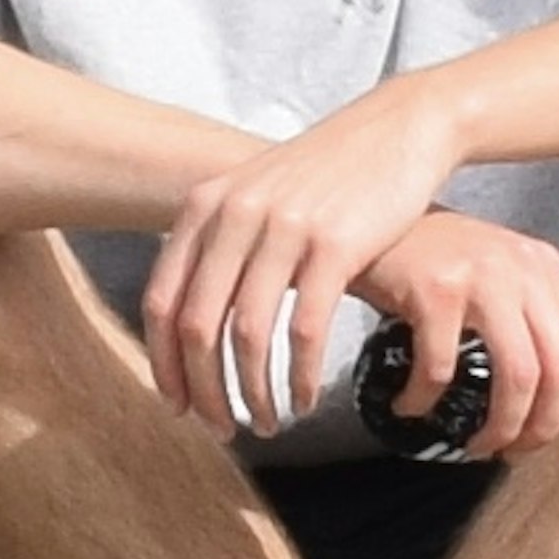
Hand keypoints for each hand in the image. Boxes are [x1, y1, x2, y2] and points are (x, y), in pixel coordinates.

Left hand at [140, 83, 558, 445]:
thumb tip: (185, 313)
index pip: (162, 302)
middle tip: (221, 430)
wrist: (397, 128)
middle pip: (197, 327)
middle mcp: (235, 214)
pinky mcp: (336, 244)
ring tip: (264, 424)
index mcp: (205, 205)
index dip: (165, 364)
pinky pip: (304, 329)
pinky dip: (298, 376)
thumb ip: (216, 241)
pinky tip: (303, 400)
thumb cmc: (325, 173)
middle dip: (204, 391)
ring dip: (251, 393)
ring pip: (247, 335)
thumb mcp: (254, 192)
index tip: (177, 405)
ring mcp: (284, 228)